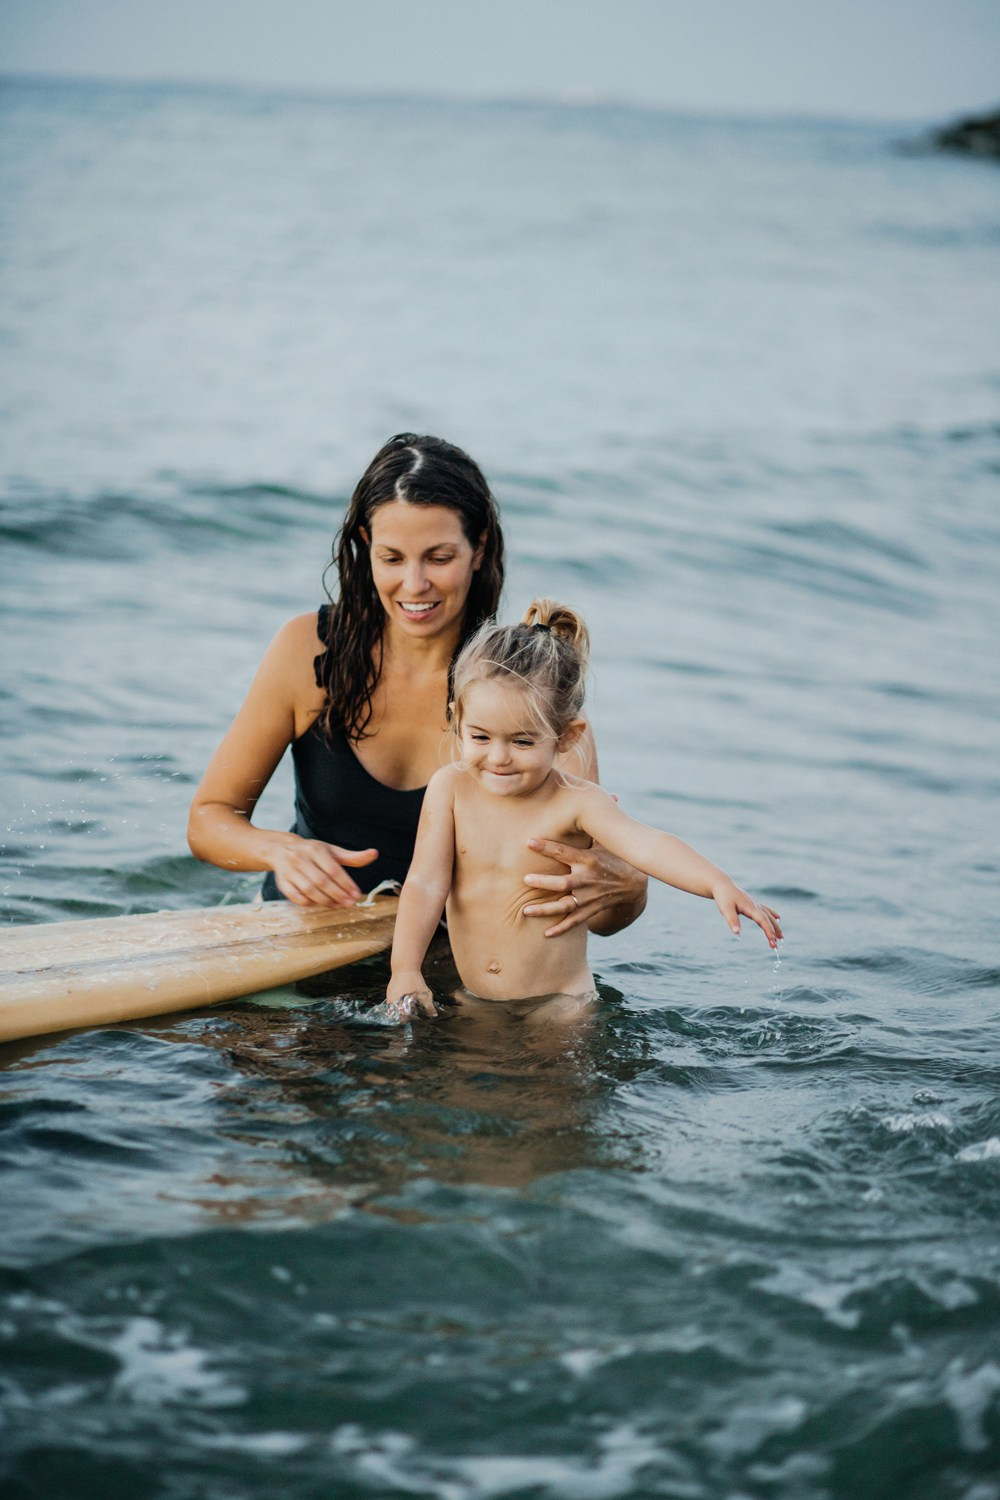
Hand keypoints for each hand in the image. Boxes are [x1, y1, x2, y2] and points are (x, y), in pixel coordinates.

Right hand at [269, 837, 377, 907]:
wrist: (281, 849)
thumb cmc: (312, 852)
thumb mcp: (331, 851)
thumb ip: (352, 857)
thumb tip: (374, 854)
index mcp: (316, 849)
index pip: (333, 869)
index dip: (346, 883)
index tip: (357, 894)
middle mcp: (301, 858)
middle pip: (321, 881)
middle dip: (338, 894)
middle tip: (350, 903)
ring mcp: (289, 870)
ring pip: (309, 890)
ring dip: (325, 901)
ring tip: (338, 905)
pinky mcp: (282, 882)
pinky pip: (296, 896)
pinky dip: (309, 902)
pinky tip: (319, 903)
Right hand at [386, 972, 437, 1019]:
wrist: (405, 966)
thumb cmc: (414, 981)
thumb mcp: (424, 994)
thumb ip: (429, 1006)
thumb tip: (434, 1015)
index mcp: (398, 1005)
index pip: (401, 1019)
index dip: (409, 1019)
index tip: (416, 1017)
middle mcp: (391, 1002)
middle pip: (397, 1013)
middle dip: (406, 1013)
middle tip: (414, 1011)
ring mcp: (389, 995)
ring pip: (395, 1006)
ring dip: (402, 1006)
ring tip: (411, 1003)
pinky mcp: (389, 990)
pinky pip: (394, 999)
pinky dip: (400, 1000)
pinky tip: (407, 996)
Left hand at [523, 838, 647, 937]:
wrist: (633, 883)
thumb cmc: (613, 856)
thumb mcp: (604, 841)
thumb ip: (592, 826)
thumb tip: (595, 798)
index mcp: (588, 859)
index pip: (564, 852)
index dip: (546, 847)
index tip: (528, 842)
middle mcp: (587, 879)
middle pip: (563, 883)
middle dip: (544, 882)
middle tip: (525, 879)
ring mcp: (589, 897)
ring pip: (564, 906)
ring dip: (545, 909)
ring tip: (526, 911)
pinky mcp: (590, 909)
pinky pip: (574, 921)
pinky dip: (561, 928)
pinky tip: (545, 933)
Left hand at [712, 881, 782, 948]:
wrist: (722, 885)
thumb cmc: (723, 898)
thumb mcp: (725, 909)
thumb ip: (732, 920)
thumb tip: (737, 933)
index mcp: (749, 907)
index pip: (762, 919)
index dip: (768, 929)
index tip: (772, 940)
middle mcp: (755, 905)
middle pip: (768, 919)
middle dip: (773, 932)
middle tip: (776, 945)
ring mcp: (755, 904)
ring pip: (769, 915)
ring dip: (775, 926)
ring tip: (781, 937)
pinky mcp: (753, 903)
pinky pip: (766, 910)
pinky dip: (773, 914)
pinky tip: (778, 917)